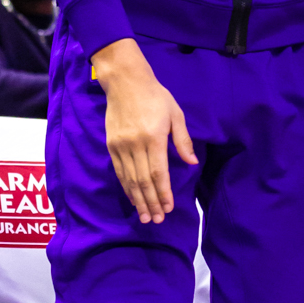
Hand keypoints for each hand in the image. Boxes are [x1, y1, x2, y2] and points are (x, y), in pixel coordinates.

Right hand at [92, 38, 196, 222]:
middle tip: (157, 220)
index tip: (168, 208)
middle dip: (151, 202)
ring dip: (138, 200)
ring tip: (145, 216)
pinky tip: (133, 197)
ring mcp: (121, 146)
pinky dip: (126, 187)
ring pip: (130, 180)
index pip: (159, 173)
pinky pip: (119, 171)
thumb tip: (192, 162)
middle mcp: (135, 145)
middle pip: (143, 181)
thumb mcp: (175, 114)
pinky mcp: (111, 145)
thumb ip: (182, 140)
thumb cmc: (156, 96)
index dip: (164, 193)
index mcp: (153, 138)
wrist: (125, 82)